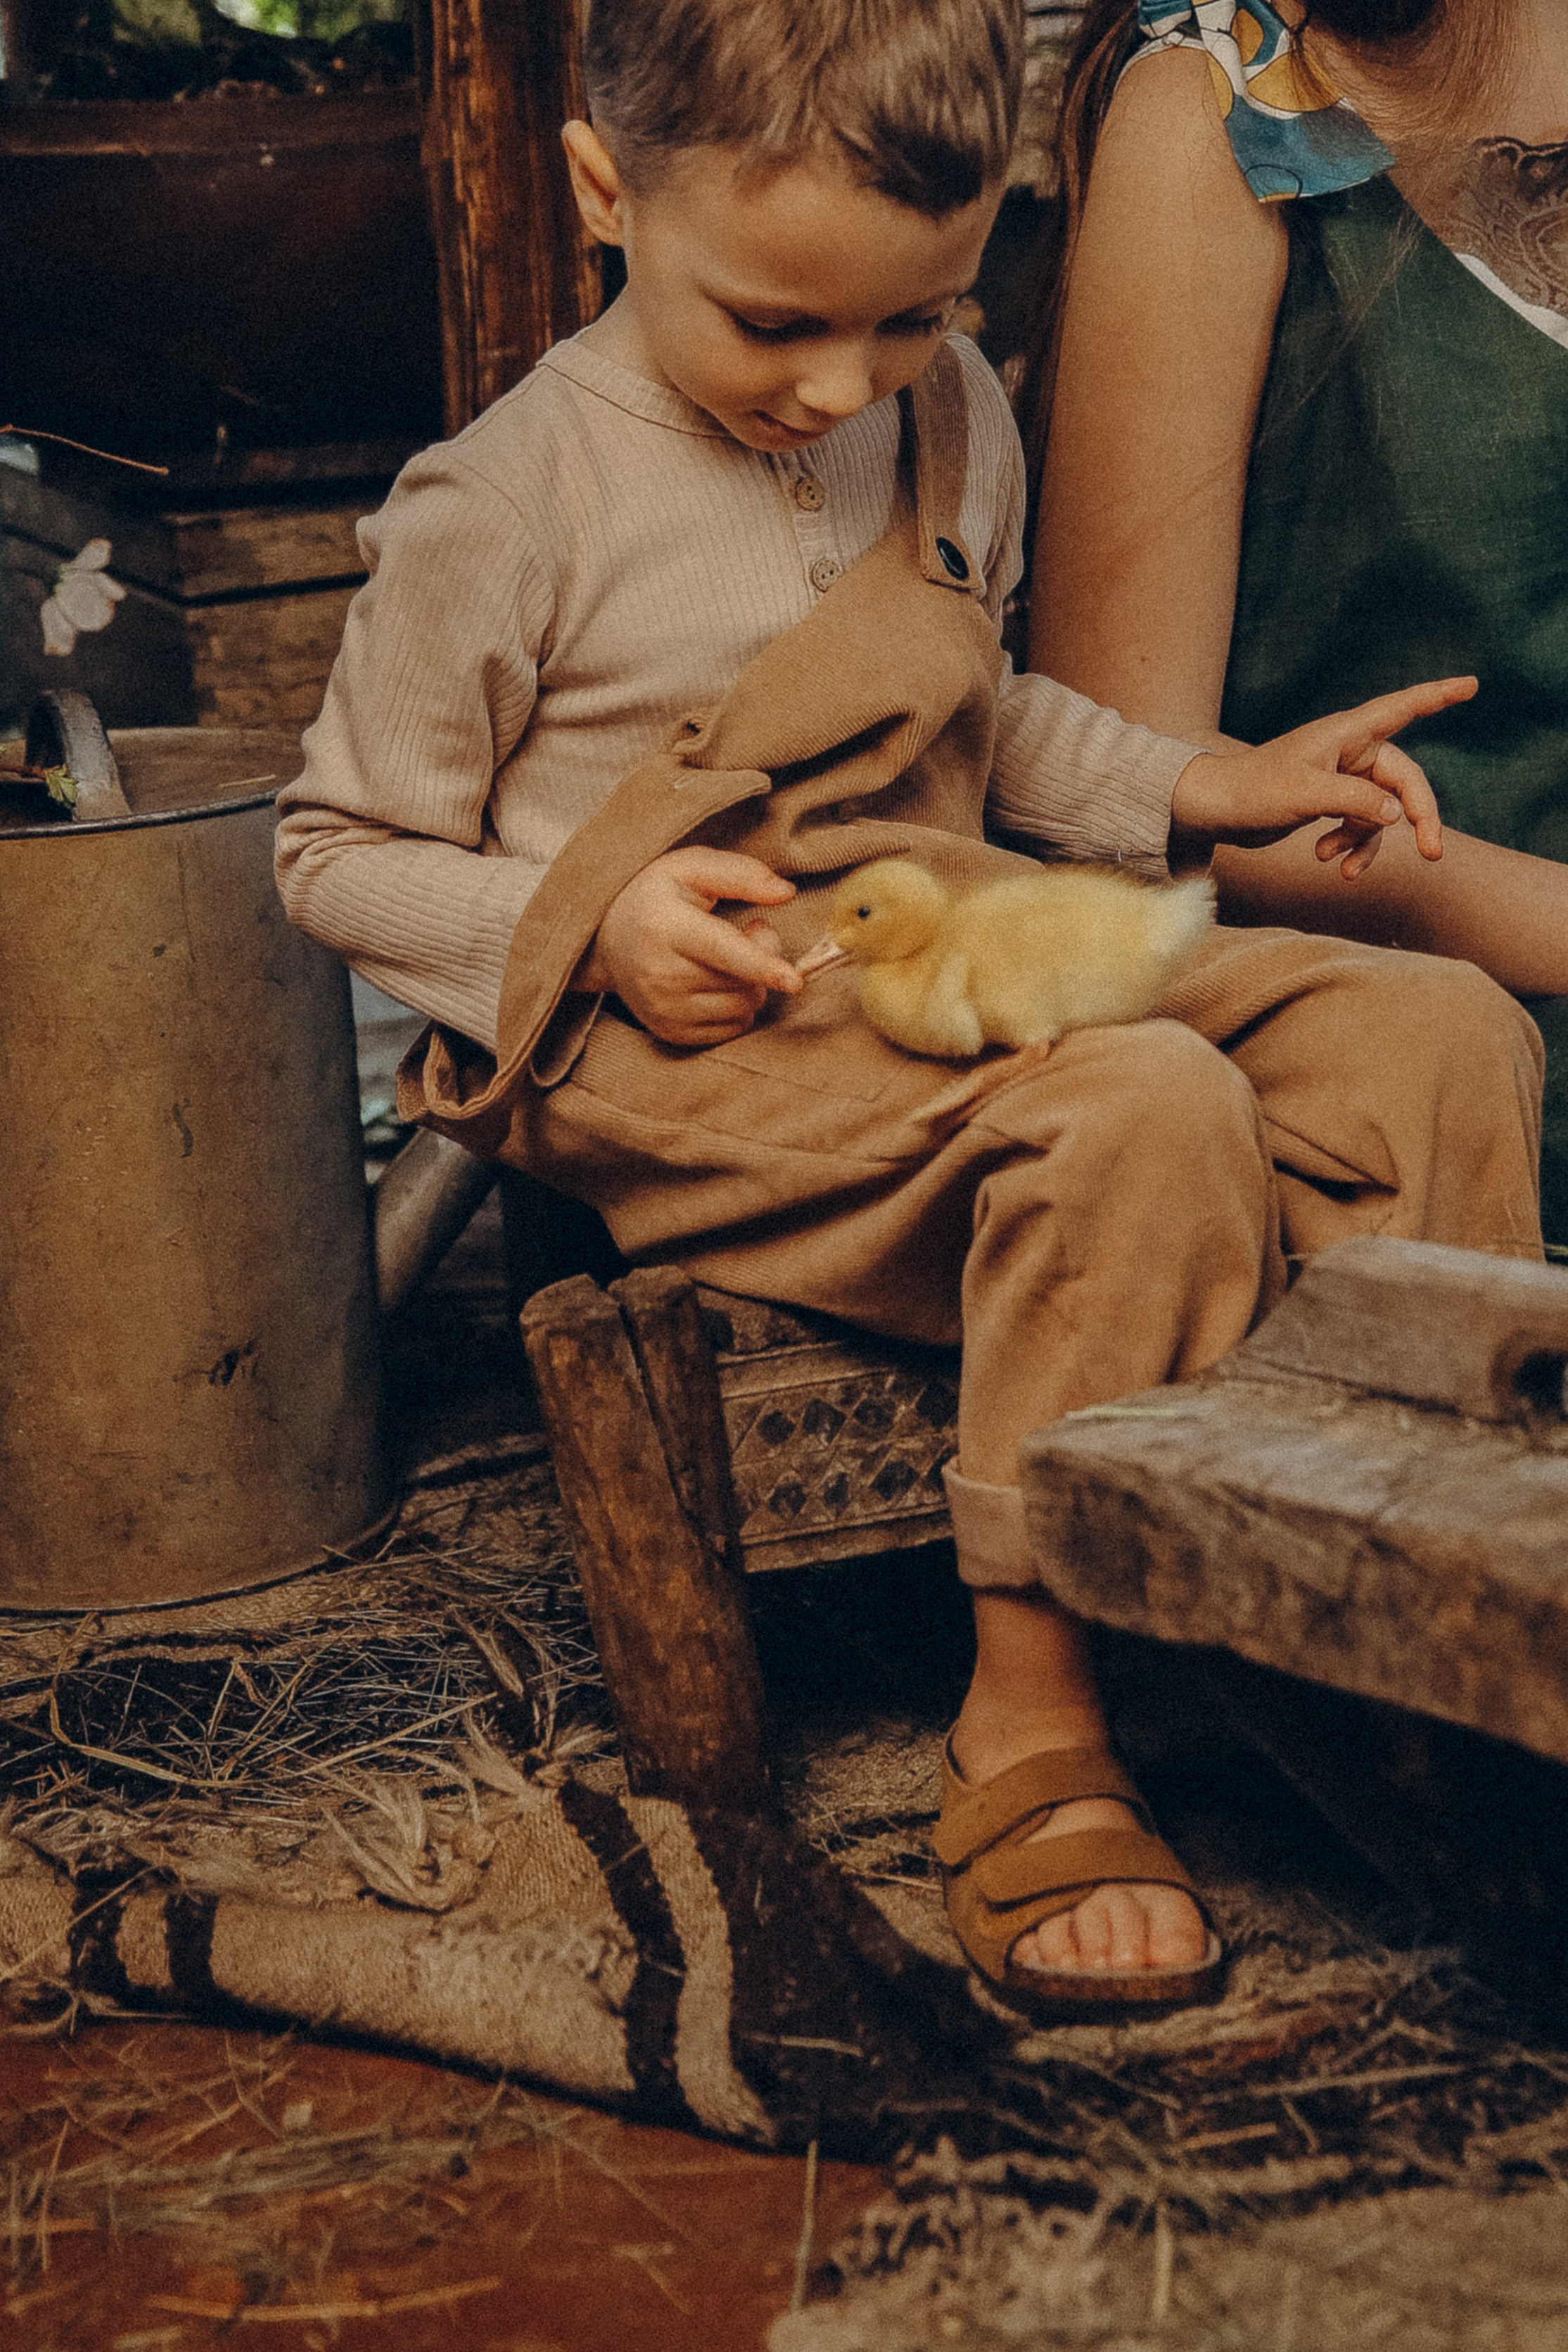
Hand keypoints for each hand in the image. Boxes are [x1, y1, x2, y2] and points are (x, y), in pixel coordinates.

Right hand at [576, 847, 800, 1045]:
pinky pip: (731, 1030)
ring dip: (752, 984)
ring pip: (742, 1009)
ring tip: (729, 957)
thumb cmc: (654, 897)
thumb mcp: (690, 868)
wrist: (604, 940)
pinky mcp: (669, 1032)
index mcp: (665, 927)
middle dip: (764, 959)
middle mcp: (661, 975)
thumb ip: (740, 874)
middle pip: (743, 982)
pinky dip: (737, 1008)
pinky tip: (718, 982)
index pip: (723, 952)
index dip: (762, 964)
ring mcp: (663, 1010)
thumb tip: (786, 893)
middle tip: (748, 931)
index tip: (793, 980)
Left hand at [1170, 677, 1474, 878]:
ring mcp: (1342, 777)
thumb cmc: (1253, 790)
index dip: (1438, 696)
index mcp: (1346, 733)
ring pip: (1382, 810)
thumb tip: (1399, 814)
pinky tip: (1326, 860)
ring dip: (1369, 842)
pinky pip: (1360, 825)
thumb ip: (1355, 802)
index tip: (1472, 684)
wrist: (1214, 809)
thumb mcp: (1306, 795)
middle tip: (1433, 853)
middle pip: (1404, 780)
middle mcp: (1350, 751)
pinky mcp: (1331, 802)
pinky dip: (1350, 846)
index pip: (1402, 708)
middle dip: (1418, 816)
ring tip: (1341, 868)